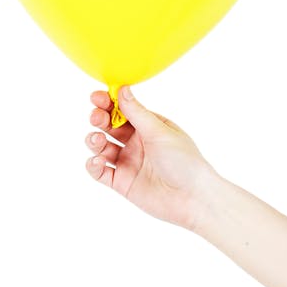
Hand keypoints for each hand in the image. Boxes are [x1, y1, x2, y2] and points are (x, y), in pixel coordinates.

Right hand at [85, 84, 218, 229]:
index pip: (123, 110)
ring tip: (98, 140)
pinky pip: (101, 172)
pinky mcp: (122, 182)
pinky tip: (97, 160)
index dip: (108, 103)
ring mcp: (128, 162)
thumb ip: (137, 113)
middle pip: (109, 126)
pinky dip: (93, 165)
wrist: (193, 198)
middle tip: (96, 117)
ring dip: (94, 140)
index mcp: (148, 126)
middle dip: (99, 119)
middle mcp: (137, 143)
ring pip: (102, 147)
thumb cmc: (185, 161)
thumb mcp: (159, 132)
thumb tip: (122, 88)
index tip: (96, 98)